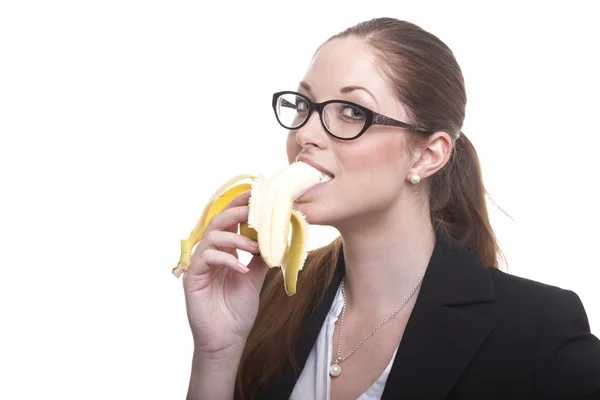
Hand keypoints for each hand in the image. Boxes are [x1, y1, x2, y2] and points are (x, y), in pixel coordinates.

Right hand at [182, 190, 268, 357]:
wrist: (227, 339)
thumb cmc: (237, 310)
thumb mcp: (255, 278)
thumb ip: (261, 257)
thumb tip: (277, 236)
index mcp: (224, 251)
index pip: (231, 222)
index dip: (242, 206)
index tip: (259, 195)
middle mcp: (210, 253)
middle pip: (219, 221)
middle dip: (238, 212)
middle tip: (256, 209)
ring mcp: (200, 265)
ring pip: (213, 236)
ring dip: (237, 238)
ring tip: (256, 247)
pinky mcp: (192, 278)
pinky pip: (207, 258)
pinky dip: (227, 260)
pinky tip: (242, 269)